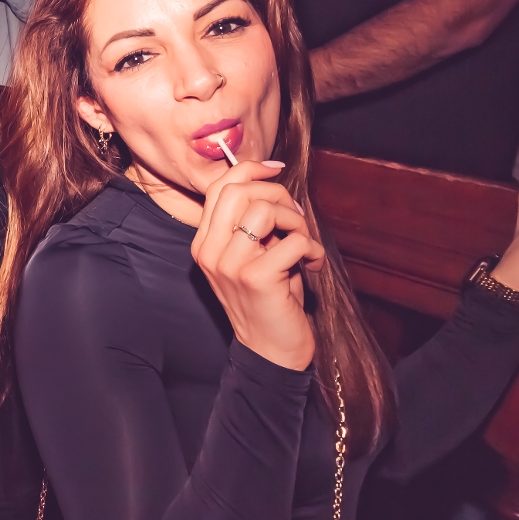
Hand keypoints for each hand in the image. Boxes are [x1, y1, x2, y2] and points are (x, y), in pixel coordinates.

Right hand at [188, 160, 322, 370]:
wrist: (270, 350)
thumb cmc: (269, 299)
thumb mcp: (251, 257)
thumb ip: (252, 225)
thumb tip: (273, 186)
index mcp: (204, 243)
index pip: (219, 188)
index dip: (250, 170)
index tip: (277, 170)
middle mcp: (209, 252)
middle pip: (238, 191)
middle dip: (277, 194)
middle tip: (296, 218)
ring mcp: (230, 265)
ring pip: (265, 211)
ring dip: (296, 221)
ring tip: (304, 243)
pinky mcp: (256, 278)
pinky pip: (293, 241)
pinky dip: (313, 249)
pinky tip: (314, 265)